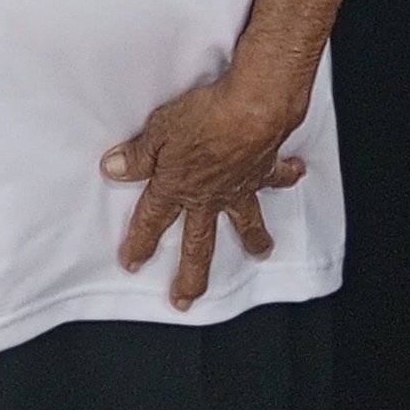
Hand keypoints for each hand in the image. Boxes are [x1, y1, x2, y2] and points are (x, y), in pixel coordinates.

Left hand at [102, 74, 307, 307]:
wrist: (251, 110)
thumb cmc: (204, 118)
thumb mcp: (157, 132)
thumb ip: (137, 155)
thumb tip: (113, 169)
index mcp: (178, 188)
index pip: (151, 222)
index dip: (138, 244)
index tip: (132, 264)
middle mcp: (210, 196)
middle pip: (198, 245)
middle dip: (189, 276)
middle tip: (185, 299)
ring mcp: (240, 187)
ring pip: (246, 222)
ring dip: (254, 239)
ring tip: (260, 252)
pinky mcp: (264, 169)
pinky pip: (277, 177)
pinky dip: (288, 176)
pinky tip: (296, 175)